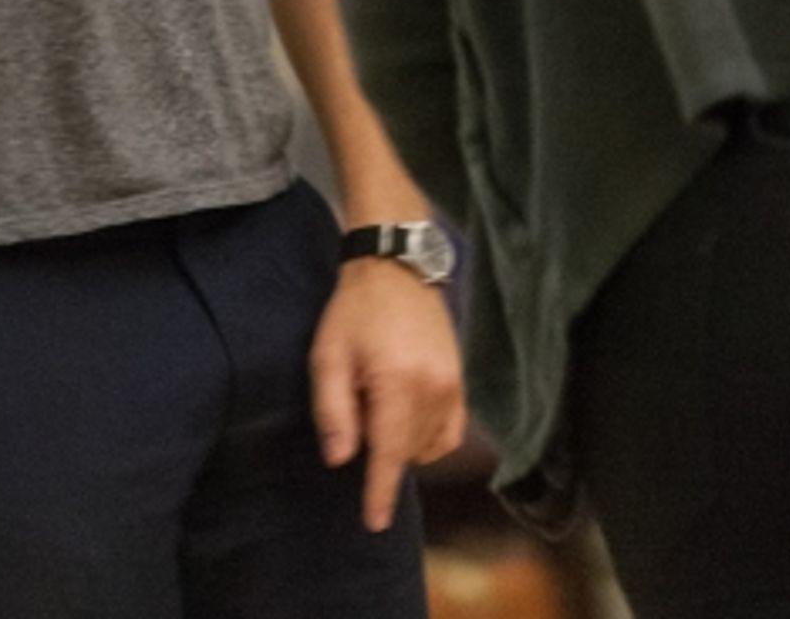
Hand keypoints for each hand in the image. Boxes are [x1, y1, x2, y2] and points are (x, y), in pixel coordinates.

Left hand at [309, 259, 466, 532]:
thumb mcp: (328, 355)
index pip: (389, 454)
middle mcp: (434, 389)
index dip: (380, 492)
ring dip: (402, 443)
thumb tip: (340, 460)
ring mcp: (453, 386)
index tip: (374, 523)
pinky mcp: (460, 381)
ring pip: (427, 446)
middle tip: (357, 405)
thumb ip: (333, 410)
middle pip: (406, 451)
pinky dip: (426, 438)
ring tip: (378, 402)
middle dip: (380, 448)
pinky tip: (404, 417)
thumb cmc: (354, 310)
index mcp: (399, 383)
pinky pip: (448, 433)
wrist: (395, 267)